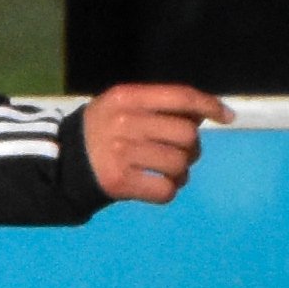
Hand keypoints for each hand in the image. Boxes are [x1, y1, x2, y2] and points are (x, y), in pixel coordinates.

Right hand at [83, 82, 229, 204]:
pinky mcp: (119, 181)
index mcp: (127, 97)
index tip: (227, 116)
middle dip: (191, 148)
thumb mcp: (122, 106)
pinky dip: (169, 191)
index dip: (209, 105)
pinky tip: (158, 187)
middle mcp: (124, 122)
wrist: (61, 163)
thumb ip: (159, 106)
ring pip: (180, 164)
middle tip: (180, 154)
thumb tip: (204, 113)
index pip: (180, 96)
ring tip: (169, 173)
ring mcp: (121, 152)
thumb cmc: (102, 131)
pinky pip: (165, 189)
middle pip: (187, 135)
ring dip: (181, 172)